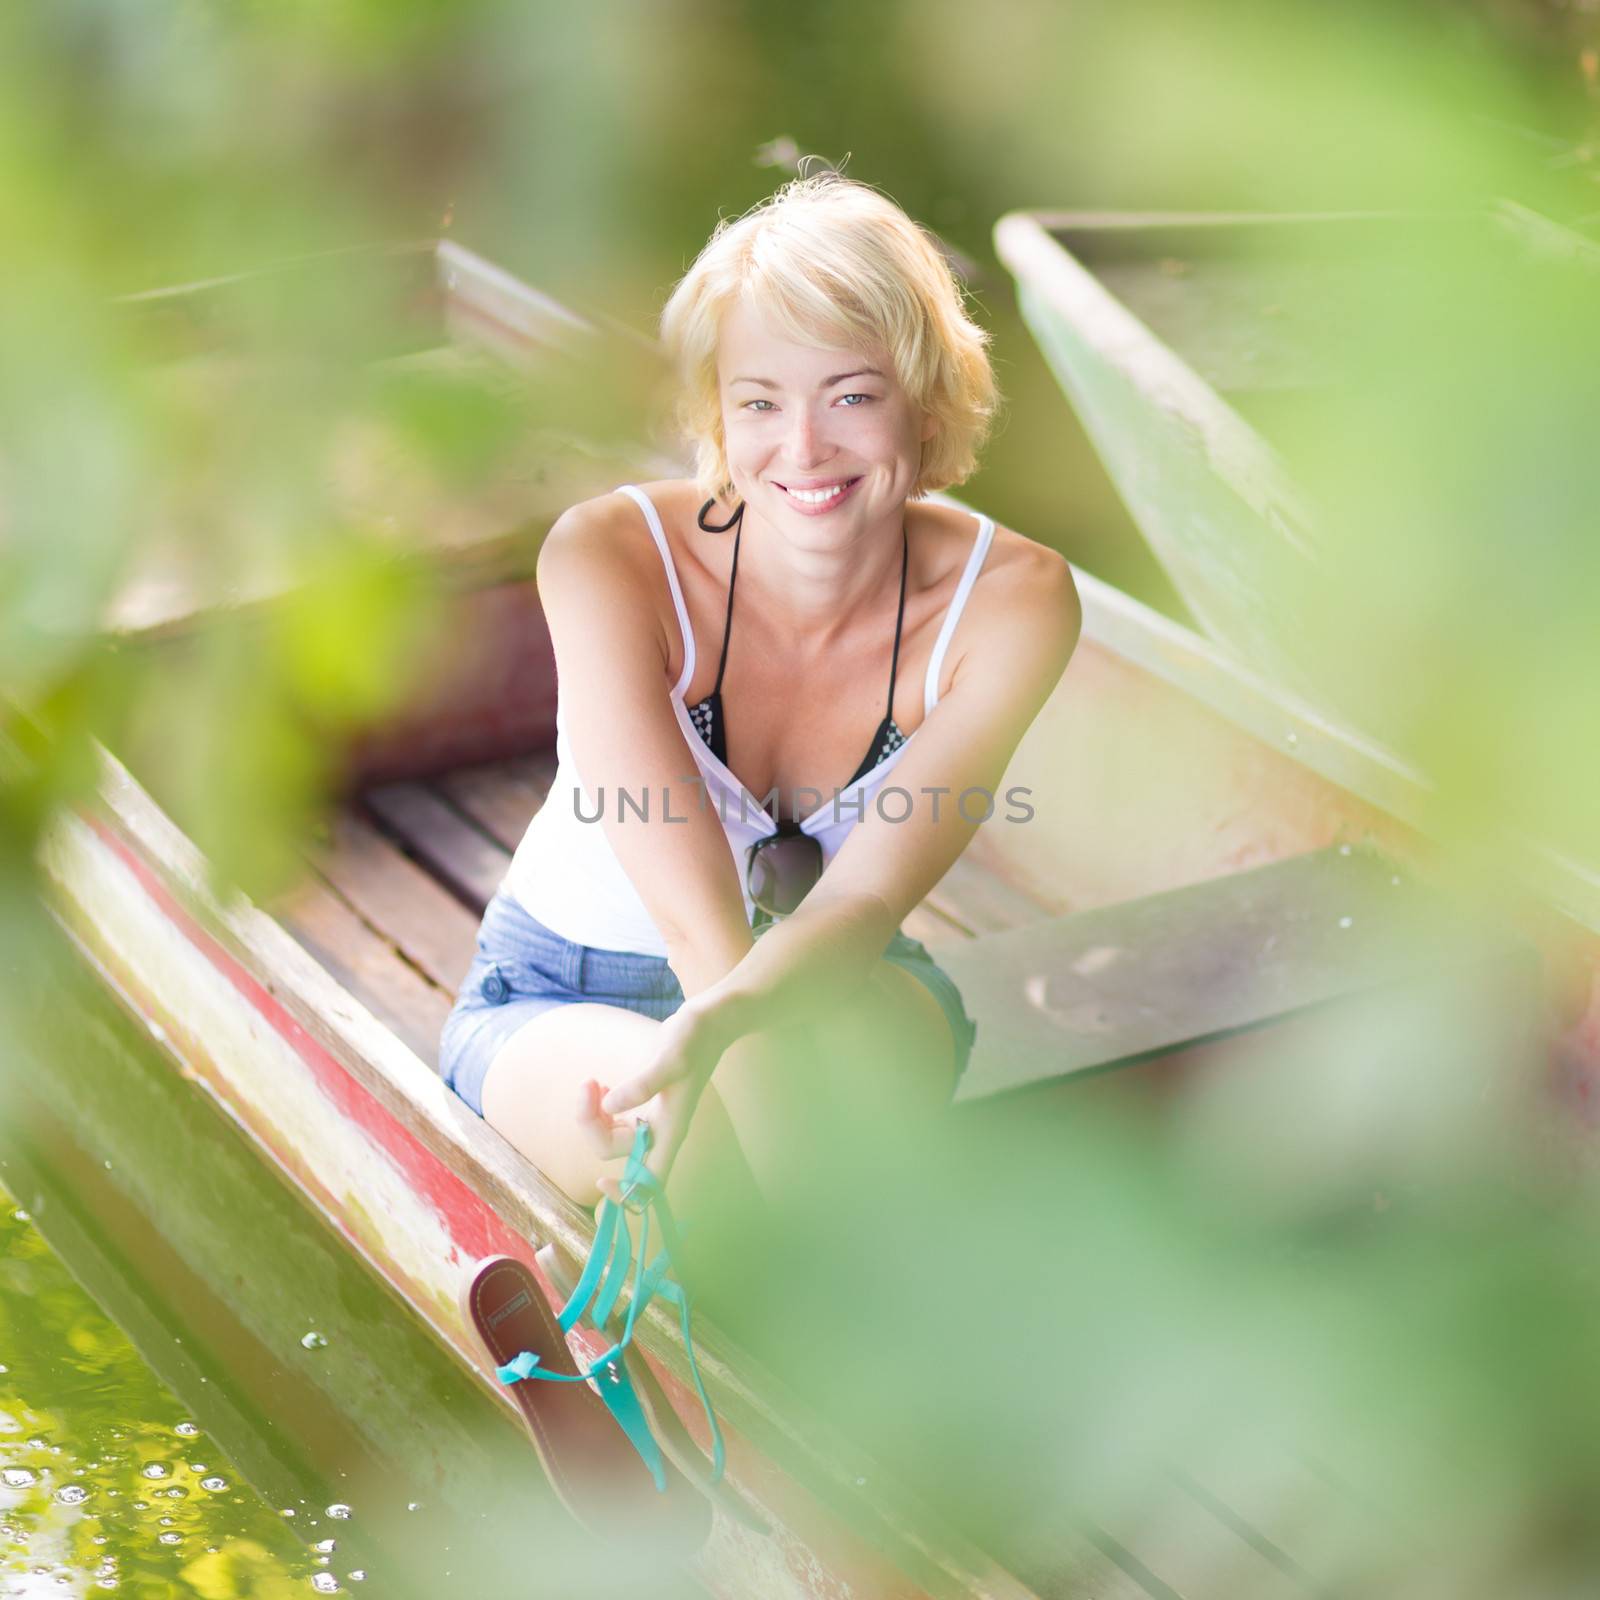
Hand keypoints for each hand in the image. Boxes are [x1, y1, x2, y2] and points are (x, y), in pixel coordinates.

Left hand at [597, 1000, 725, 1192]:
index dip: (626, 1192)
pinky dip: (599, 1105)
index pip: (650, 1181)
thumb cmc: (696, 1039)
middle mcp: (660, 1129)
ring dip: (592, 1114)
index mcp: (670, 1130)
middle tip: (588, 1085)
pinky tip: (600, 1085)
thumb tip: (609, 1106)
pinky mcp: (643, 1100)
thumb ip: (642, 1084)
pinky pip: (611, 1117)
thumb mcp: (670, 1059)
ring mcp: (650, 1115)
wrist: (708, 1022)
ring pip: (609, 1133)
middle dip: (592, 1124)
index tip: (601, 1183)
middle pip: (614, 1150)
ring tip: (592, 1082)